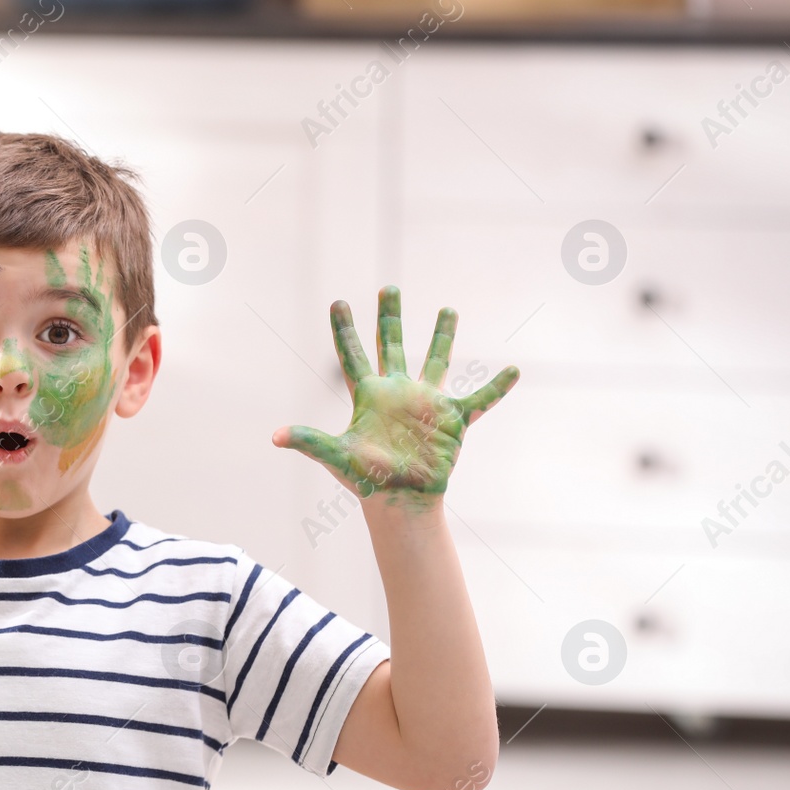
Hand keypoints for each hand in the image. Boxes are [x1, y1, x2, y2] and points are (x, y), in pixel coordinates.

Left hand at [272, 286, 517, 507]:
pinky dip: (497, 387)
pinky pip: (480, 400)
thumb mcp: (337, 456)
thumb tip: (275, 437)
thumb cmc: (367, 481)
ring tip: (447, 308)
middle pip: (393, 345)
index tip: (338, 302)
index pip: (354, 355)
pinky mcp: (452, 420)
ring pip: (437, 360)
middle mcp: (398, 393)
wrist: (401, 501)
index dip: (345, 329)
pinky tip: (514, 370)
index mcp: (369, 396)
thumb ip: (310, 441)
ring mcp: (426, 403)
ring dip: (442, 335)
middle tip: (387, 287)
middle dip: (390, 317)